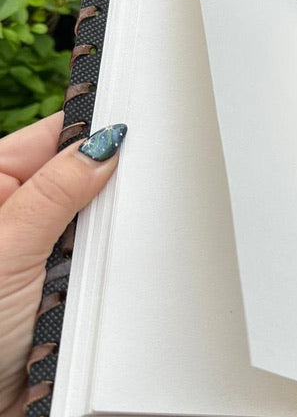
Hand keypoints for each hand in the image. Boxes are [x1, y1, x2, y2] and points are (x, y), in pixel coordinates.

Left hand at [0, 115, 125, 416]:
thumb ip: (54, 192)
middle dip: (116, 186)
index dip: (93, 130)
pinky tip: (144, 269)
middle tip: (162, 175)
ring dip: (119, 236)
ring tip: (155, 227)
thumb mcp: (8, 249)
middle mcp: (17, 222)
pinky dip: (123, 271)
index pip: (50, 140)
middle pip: (83, 183)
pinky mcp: (66, 297)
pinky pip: (108, 272)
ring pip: (100, 230)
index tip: (141, 119)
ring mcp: (43, 260)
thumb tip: (102, 145)